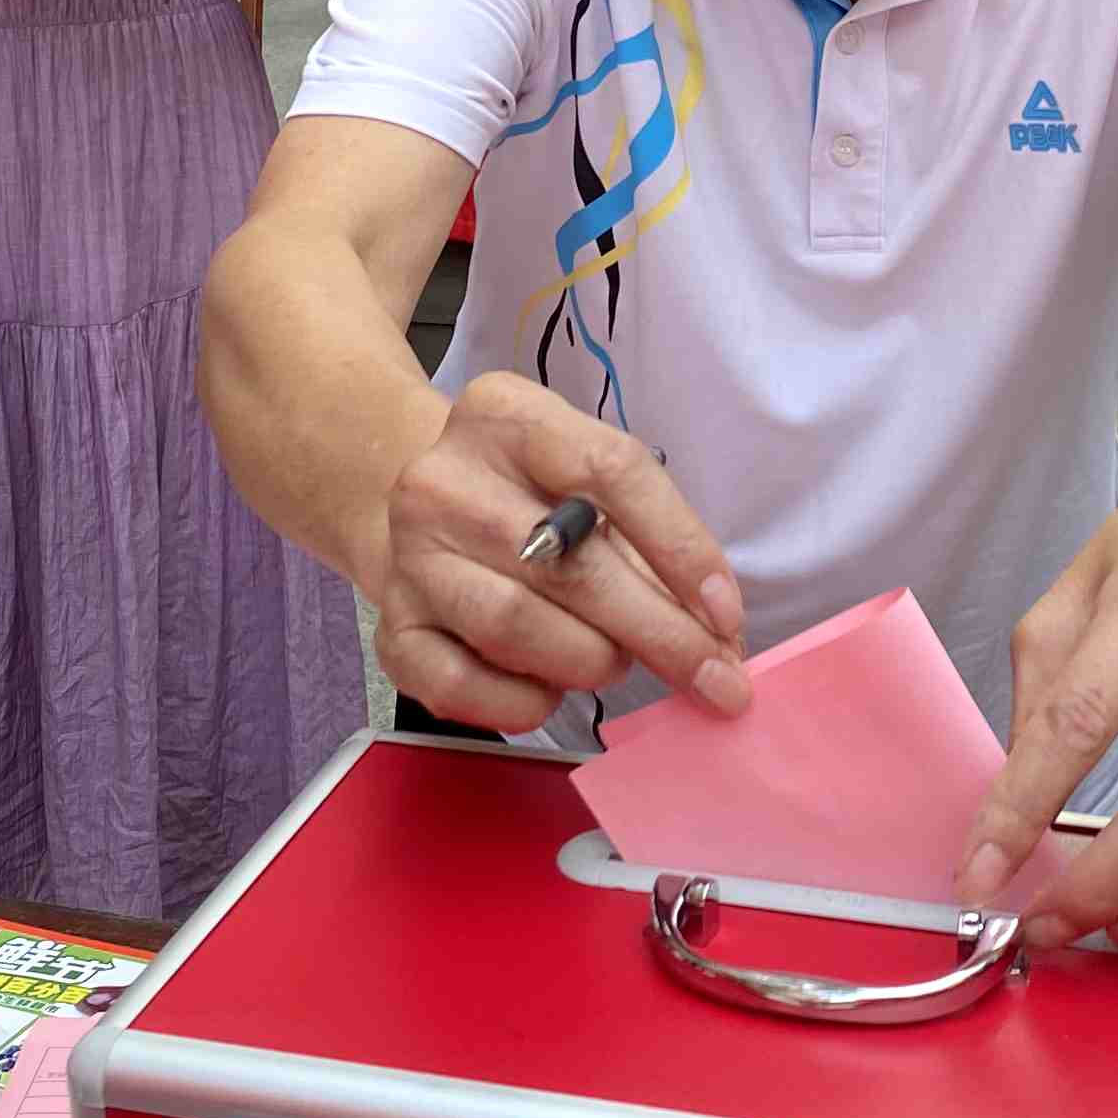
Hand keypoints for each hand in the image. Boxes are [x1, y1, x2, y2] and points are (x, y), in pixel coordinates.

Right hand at [364, 373, 748, 734]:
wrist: (421, 507)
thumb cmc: (529, 495)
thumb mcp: (582, 478)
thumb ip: (645, 540)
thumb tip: (716, 633)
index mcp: (506, 415)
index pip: (610, 470)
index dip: (681, 547)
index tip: (727, 614)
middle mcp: (444, 480)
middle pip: (569, 563)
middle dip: (660, 632)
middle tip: (715, 678)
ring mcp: (410, 556)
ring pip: (514, 626)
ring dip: (590, 661)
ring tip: (615, 661)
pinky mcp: (390, 627)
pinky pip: (459, 686)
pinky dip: (522, 703)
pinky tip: (551, 692)